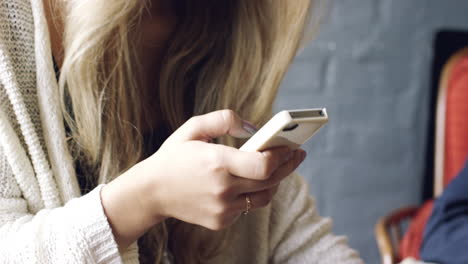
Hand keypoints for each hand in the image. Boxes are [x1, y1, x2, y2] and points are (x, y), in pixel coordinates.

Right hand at [101, 110, 305, 249]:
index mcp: (217, 162)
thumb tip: (253, 128)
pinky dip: (253, 194)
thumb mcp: (193, 127)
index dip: (283, 156)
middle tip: (297, 154)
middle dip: (289, 166)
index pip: (264, 165)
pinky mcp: (221, 221)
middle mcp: (223, 188)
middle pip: (271, 181)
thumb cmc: (173, 156)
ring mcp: (222, 208)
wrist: (151, 192)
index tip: (292, 146)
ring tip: (278, 167)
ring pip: (264, 197)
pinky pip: (247, 207)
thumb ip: (224, 119)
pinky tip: (250, 182)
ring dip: (275, 181)